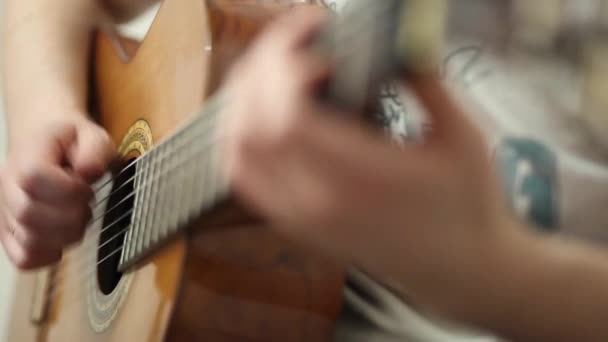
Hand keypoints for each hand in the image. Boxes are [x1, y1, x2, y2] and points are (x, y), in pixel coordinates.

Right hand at [0, 113, 114, 269]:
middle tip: (86, 205)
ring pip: (28, 240)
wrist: (46, 143)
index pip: (33, 177)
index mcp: (26, 156)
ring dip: (65, 236)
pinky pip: (24, 258)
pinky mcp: (10, 232)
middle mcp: (7, 185)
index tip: (87, 187)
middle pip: (29, 214)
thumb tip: (89, 171)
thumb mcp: (92, 135)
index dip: (68, 189)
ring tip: (77, 218)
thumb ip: (96, 150)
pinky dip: (49, 255)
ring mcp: (5, 211)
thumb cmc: (72, 143)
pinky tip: (63, 237)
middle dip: (71, 216)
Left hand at [220, 7, 516, 306]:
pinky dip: (241, 136)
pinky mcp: (296, 226)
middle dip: (261, 68)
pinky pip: (245, 177)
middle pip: (249, 126)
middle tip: (292, 40)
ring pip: (236, 153)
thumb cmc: (468, 208)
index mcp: (361, 179)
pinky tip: (263, 112)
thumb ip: (424, 81)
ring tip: (274, 68)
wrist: (460, 271)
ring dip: (243, 101)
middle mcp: (318, 203)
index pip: (286, 115)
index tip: (314, 32)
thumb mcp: (463, 137)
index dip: (285, 65)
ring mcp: (300, 219)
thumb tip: (392, 38)